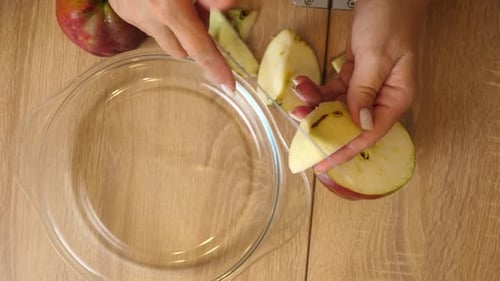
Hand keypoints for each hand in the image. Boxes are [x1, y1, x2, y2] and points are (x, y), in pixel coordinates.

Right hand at [109, 0, 235, 89]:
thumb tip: (225, 8)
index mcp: (170, 9)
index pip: (200, 48)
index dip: (216, 68)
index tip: (229, 86)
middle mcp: (150, 19)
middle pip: (182, 51)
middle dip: (195, 40)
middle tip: (198, 10)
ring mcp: (133, 17)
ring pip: (165, 40)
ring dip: (177, 30)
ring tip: (176, 2)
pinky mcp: (122, 13)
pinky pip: (149, 27)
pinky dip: (160, 20)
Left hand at [292, 0, 428, 172]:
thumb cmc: (392, 19)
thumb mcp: (377, 57)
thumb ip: (364, 92)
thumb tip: (359, 125)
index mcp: (396, 97)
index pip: (369, 134)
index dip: (345, 150)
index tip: (322, 164)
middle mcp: (383, 95)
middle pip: (350, 122)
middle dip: (324, 124)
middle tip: (299, 123)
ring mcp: (368, 83)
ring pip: (338, 105)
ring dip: (316, 104)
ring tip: (297, 97)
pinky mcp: (356, 71)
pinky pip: (334, 88)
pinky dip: (317, 88)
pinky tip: (302, 83)